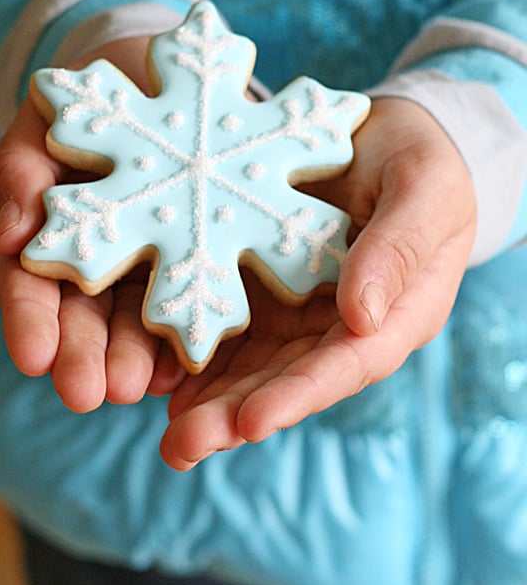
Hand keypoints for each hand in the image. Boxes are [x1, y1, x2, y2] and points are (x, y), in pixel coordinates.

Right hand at [0, 37, 185, 411]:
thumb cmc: (93, 96)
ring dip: (133, 359)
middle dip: (83, 357)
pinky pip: (195, 300)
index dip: (30, 322)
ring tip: (137, 387)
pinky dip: (186, 336)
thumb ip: (21, 171)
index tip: (33, 356)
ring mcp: (152, 265)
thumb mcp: (47, 120)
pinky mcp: (204, 256)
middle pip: (84, 320)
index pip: (32, 288)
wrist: (161, 71)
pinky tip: (188, 363)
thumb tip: (9, 234)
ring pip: (137, 323)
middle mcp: (101, 263)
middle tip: (88, 392)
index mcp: (54, 237)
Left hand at [159, 97, 476, 469]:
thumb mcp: (425, 188)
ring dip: (212, 404)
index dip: (300, 394)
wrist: (378, 137)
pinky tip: (159, 379)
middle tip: (183, 446)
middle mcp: (342, 326)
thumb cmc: (416, 158)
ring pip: (255, 368)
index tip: (252, 423)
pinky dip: (197, 358)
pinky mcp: (262, 290)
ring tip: (169, 437)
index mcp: (397, 312)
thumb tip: (363, 318)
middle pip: (291, 381)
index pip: (349, 364)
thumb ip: (399, 247)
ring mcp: (299, 312)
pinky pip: (230, 330)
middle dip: (238, 417)